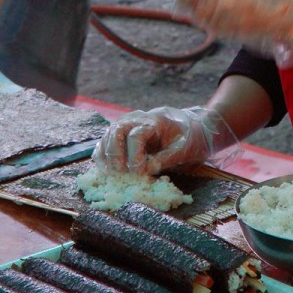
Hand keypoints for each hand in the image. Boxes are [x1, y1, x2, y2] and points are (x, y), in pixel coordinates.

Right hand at [93, 105, 236, 175]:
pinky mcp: (123, 133)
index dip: (135, 156)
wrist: (190, 127)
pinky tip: (104, 168)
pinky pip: (107, 140)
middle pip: (117, 131)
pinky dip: (102, 153)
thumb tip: (146, 170)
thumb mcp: (184, 149)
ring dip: (106, 154)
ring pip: (108, 134)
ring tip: (110, 173)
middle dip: (115, 153)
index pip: (136, 135)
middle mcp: (137, 119)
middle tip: (119, 172)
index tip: (138, 172)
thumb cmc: (188, 138)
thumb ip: (165, 159)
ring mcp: (128, 124)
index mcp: (154, 121)